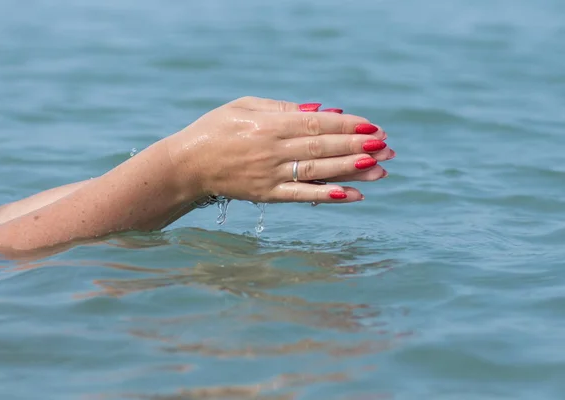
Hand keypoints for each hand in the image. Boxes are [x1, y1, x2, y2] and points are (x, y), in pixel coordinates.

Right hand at [167, 96, 393, 203]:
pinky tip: (352, 195)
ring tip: (380, 168)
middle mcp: (272, 150)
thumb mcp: (244, 106)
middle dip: (358, 146)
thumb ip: (282, 108)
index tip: (373, 126)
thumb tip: (321, 111)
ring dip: (351, 170)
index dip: (347, 126)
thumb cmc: (215, 129)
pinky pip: (301, 196)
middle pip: (323, 147)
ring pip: (318, 171)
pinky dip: (327, 195)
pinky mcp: (266, 195)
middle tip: (387, 146)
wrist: (187, 165)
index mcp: (268, 125)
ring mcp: (270, 175)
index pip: (317, 124)